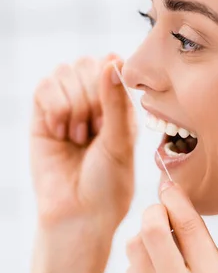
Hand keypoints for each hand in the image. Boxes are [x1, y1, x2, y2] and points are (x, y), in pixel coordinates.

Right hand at [30, 55, 135, 235]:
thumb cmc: (108, 184)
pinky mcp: (42, 115)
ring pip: (65, 72)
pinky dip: (54, 108)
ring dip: (73, 105)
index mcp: (120, 106)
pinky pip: (45, 86)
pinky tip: (60, 134)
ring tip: (78, 137)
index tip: (110, 119)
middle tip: (93, 132)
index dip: (110, 85)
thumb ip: (116, 101)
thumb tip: (112, 58)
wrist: (77, 214)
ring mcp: (67, 106)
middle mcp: (94, 102)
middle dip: (90, 97)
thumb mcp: (120, 141)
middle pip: (88, 64)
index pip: (114, 66)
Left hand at [122, 181, 217, 272]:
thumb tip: (176, 209)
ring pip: (132, 246)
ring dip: (146, 239)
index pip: (187, 225)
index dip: (175, 198)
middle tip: (163, 215)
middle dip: (154, 212)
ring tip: (163, 254)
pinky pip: (129, 272)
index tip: (169, 185)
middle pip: (149, 229)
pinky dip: (142, 267)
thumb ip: (203, 247)